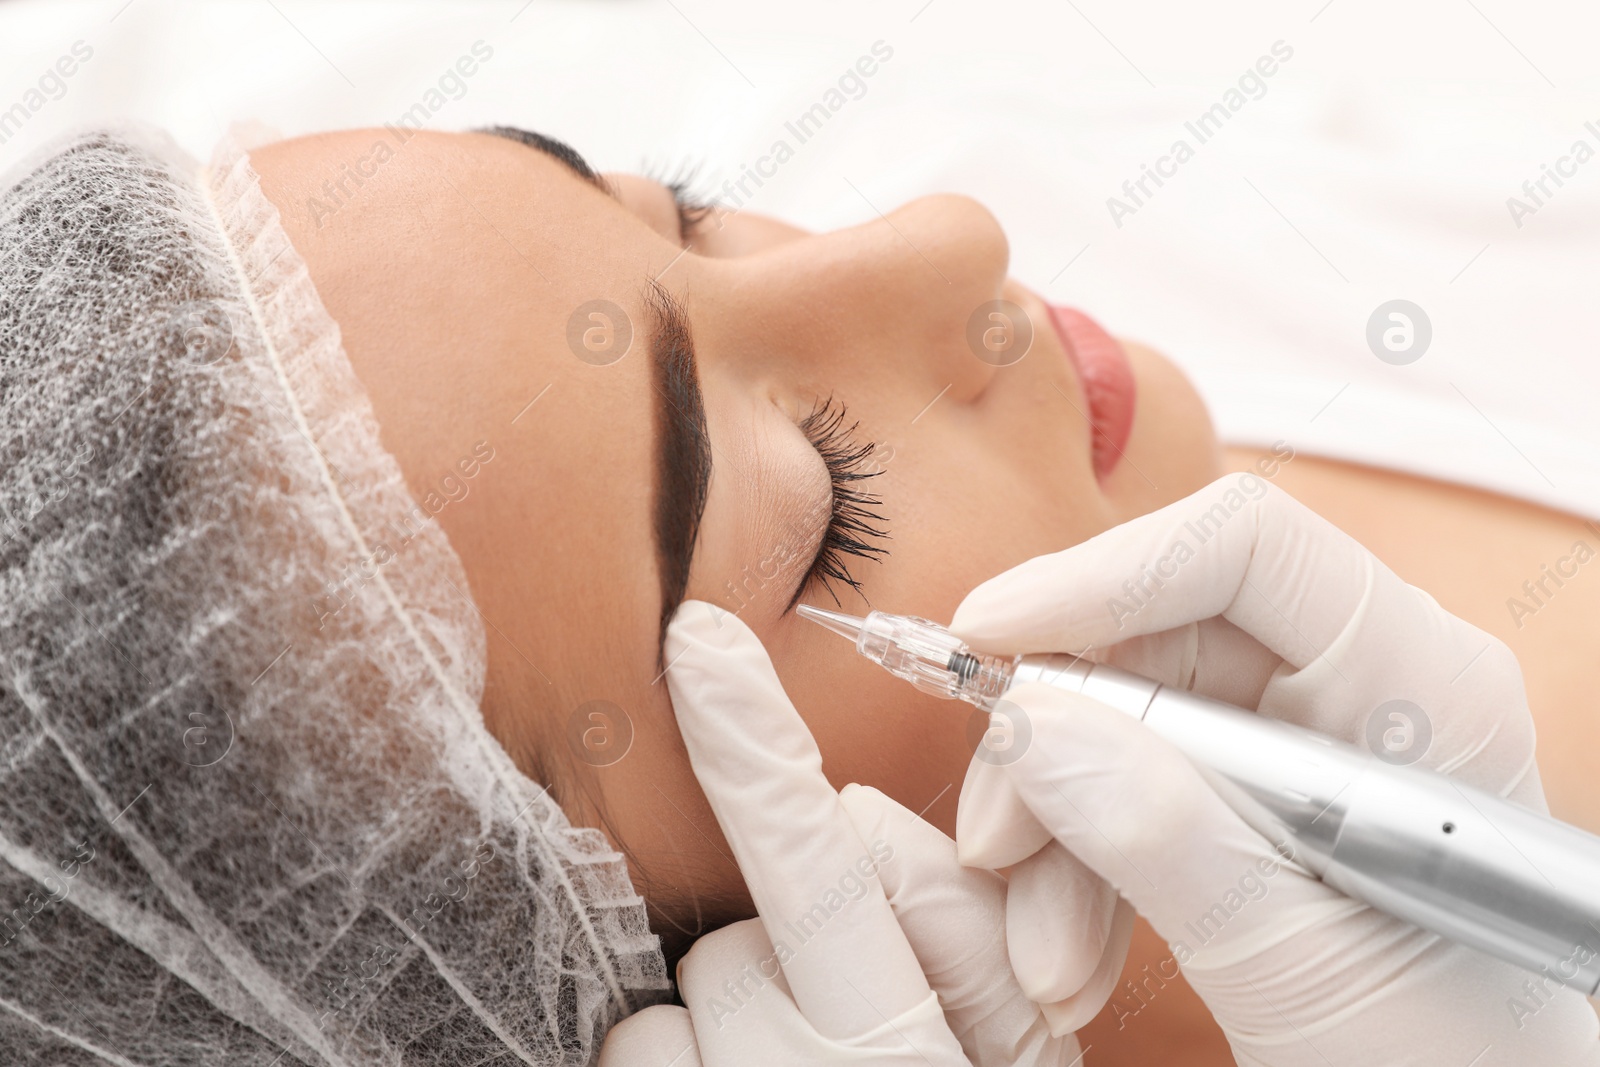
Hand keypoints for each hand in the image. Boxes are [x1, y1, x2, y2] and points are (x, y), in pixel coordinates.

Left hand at [598, 602, 1082, 1065]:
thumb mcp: (1015, 1052)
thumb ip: (958, 931)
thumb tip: (853, 823)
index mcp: (938, 1051)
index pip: (831, 864)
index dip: (754, 742)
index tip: (698, 639)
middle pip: (744, 935)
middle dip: (783, 966)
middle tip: (844, 1049)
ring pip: (677, 1002)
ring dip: (720, 1037)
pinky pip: (634, 1057)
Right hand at [952, 474, 1599, 1064]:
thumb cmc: (1450, 1062)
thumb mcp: (1299, 965)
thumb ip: (1162, 838)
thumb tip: (1028, 723)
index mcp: (1422, 686)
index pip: (1246, 548)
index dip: (1101, 574)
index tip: (985, 640)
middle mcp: (1367, 679)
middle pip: (1159, 635)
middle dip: (1057, 744)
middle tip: (994, 845)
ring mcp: (1310, 731)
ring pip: (1127, 715)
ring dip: (1058, 828)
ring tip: (1045, 956)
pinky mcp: (1264, 787)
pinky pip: (1137, 779)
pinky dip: (1083, 861)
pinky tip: (1069, 949)